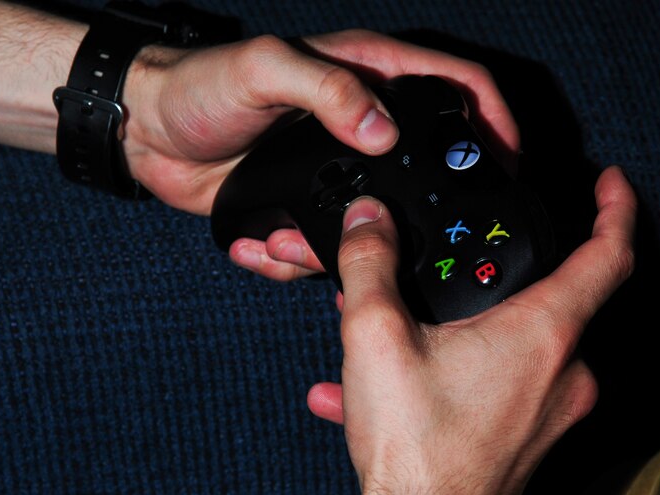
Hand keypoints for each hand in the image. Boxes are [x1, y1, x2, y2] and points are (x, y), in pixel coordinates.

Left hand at [121, 29, 518, 279]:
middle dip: (423, 211)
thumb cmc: (199, 87)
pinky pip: (324, 244)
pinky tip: (262, 245)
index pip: (452, 88)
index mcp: (363, 78)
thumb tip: (382, 132)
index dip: (492, 119)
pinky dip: (295, 258)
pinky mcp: (306, 207)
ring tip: (288, 243)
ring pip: (373, 222)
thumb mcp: (263, 70)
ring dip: (342, 250)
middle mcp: (358, 126)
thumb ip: (327, 90)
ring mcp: (335, 172)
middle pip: (425, 166)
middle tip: (414, 241)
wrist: (148, 132)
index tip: (511, 159)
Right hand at [314, 166, 636, 494]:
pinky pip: (493, 387)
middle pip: (547, 299)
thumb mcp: (376, 337)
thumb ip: (369, 265)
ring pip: (510, 346)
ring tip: (400, 334)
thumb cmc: (413, 450)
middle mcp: (561, 373)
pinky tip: (390, 388)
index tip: (611, 184)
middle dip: (493, 277)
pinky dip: (451, 375)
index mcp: (542, 333)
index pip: (609, 255)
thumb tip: (365, 222)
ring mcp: (549, 411)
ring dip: (459, 330)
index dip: (616, 208)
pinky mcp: (526, 438)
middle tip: (450, 267)